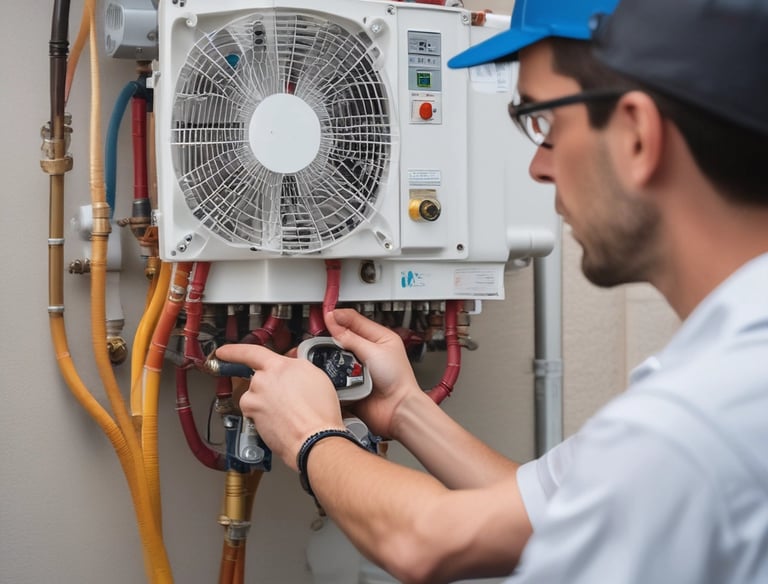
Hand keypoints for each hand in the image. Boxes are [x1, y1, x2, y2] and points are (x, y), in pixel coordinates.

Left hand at [214, 343, 344, 469]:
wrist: (313, 439)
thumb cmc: (320, 411)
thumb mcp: (316, 376)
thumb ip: (297, 366)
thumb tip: (291, 364)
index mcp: (279, 365)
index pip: (251, 352)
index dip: (234, 351)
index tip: (224, 352)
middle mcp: (264, 379)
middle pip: (258, 378)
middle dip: (269, 387)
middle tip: (288, 399)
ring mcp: (255, 398)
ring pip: (254, 396)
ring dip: (265, 402)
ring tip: (286, 413)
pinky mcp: (251, 416)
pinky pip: (253, 412)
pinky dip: (262, 416)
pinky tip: (279, 421)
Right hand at [324, 309, 422, 438]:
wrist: (396, 409)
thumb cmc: (398, 380)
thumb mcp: (373, 351)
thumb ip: (350, 337)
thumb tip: (334, 322)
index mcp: (380, 337)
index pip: (356, 320)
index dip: (340, 317)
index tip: (326, 315)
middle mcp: (369, 351)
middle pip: (345, 337)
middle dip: (333, 336)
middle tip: (320, 332)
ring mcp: (359, 367)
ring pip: (338, 355)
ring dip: (333, 354)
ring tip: (325, 350)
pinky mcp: (351, 382)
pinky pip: (336, 373)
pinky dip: (332, 371)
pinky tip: (329, 368)